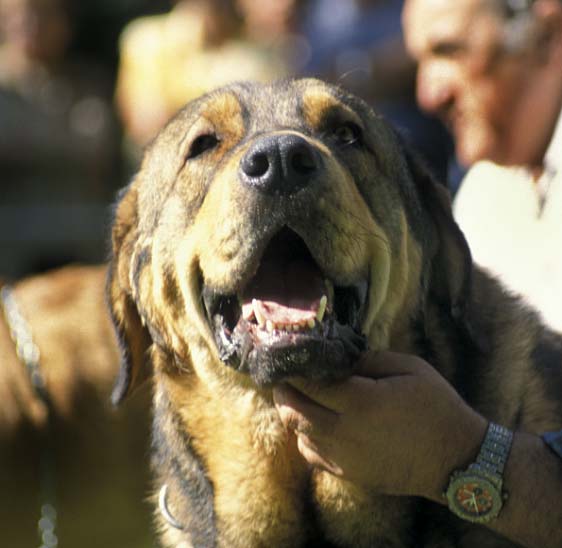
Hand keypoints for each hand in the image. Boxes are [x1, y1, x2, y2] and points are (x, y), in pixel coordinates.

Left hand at [273, 351, 486, 500]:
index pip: (310, 384)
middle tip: (283, 377)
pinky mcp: (348, 474)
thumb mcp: (409, 368)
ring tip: (299, 396)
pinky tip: (318, 422)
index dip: (293, 371)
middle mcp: (345, 432)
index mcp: (361, 402)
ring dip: (294, 413)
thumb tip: (339, 358)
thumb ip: (370, 359)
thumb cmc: (436, 406)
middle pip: (294, 412)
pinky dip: (306, 436)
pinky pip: (312, 454)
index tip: (286, 359)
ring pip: (299, 434)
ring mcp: (344, 458)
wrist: (456, 460)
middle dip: (283, 392)